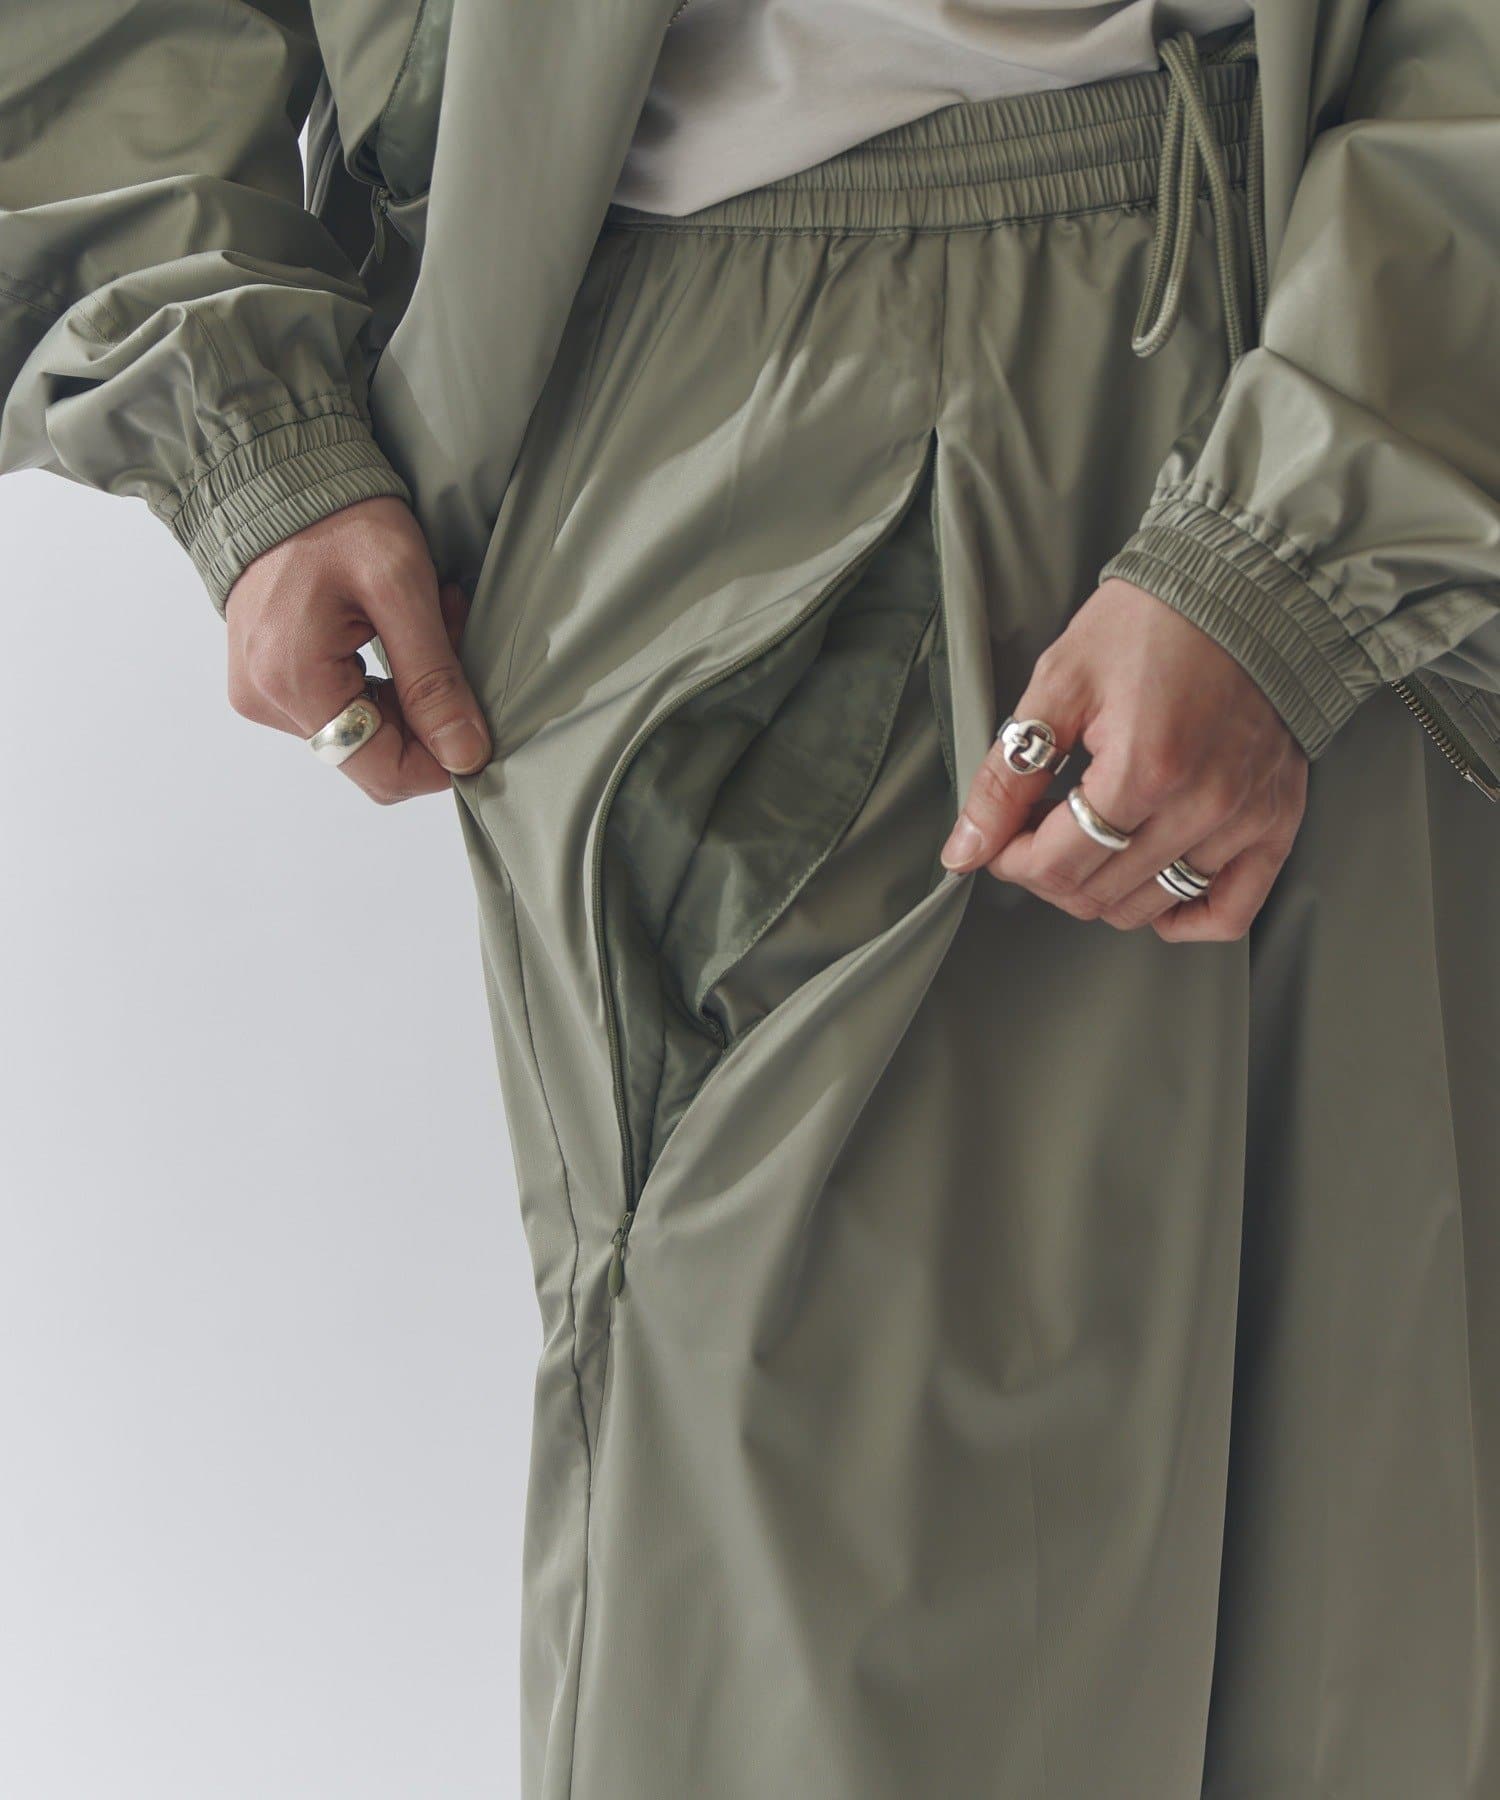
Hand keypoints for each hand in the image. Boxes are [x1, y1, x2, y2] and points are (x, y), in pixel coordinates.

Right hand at [225, 497, 490, 802]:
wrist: (274, 471)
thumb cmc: (335, 514)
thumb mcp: (400, 587)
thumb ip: (433, 679)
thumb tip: (466, 756)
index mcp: (293, 685)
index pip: (383, 773)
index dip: (441, 757)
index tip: (475, 707)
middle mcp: (267, 701)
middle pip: (375, 751)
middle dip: (428, 705)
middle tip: (450, 630)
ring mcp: (263, 692)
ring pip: (365, 727)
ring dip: (410, 684)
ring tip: (426, 617)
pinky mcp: (270, 678)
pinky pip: (343, 703)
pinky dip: (384, 675)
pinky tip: (395, 625)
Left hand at [940, 579, 1307, 941]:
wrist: (1243, 588)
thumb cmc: (1150, 624)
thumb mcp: (1058, 685)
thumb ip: (1006, 776)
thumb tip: (965, 850)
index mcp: (1143, 769)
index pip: (1056, 866)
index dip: (1012, 860)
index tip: (1004, 837)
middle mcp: (1201, 806)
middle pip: (1097, 894)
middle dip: (1049, 872)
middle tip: (1041, 830)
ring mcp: (1244, 821)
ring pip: (1148, 907)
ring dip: (1100, 890)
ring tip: (1089, 839)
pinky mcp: (1275, 823)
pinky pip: (1228, 910)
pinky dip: (1182, 916)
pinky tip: (1148, 890)